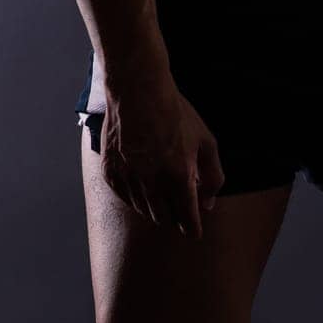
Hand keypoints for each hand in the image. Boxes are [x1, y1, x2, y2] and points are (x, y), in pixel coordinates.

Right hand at [99, 69, 223, 237]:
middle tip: (179, 204)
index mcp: (180, 176)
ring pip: (144, 211)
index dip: (192, 229)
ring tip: (161, 189)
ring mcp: (129, 177)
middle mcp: (152, 181)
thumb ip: (212, 177)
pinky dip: (136, 197)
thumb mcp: (206, 142)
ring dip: (156, 207)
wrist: (138, 90)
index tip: (194, 231)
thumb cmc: (176, 114)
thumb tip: (208, 204)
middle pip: (165, 219)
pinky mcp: (110, 173)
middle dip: (175, 216)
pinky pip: (125, 198)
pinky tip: (143, 183)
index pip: (187, 220)